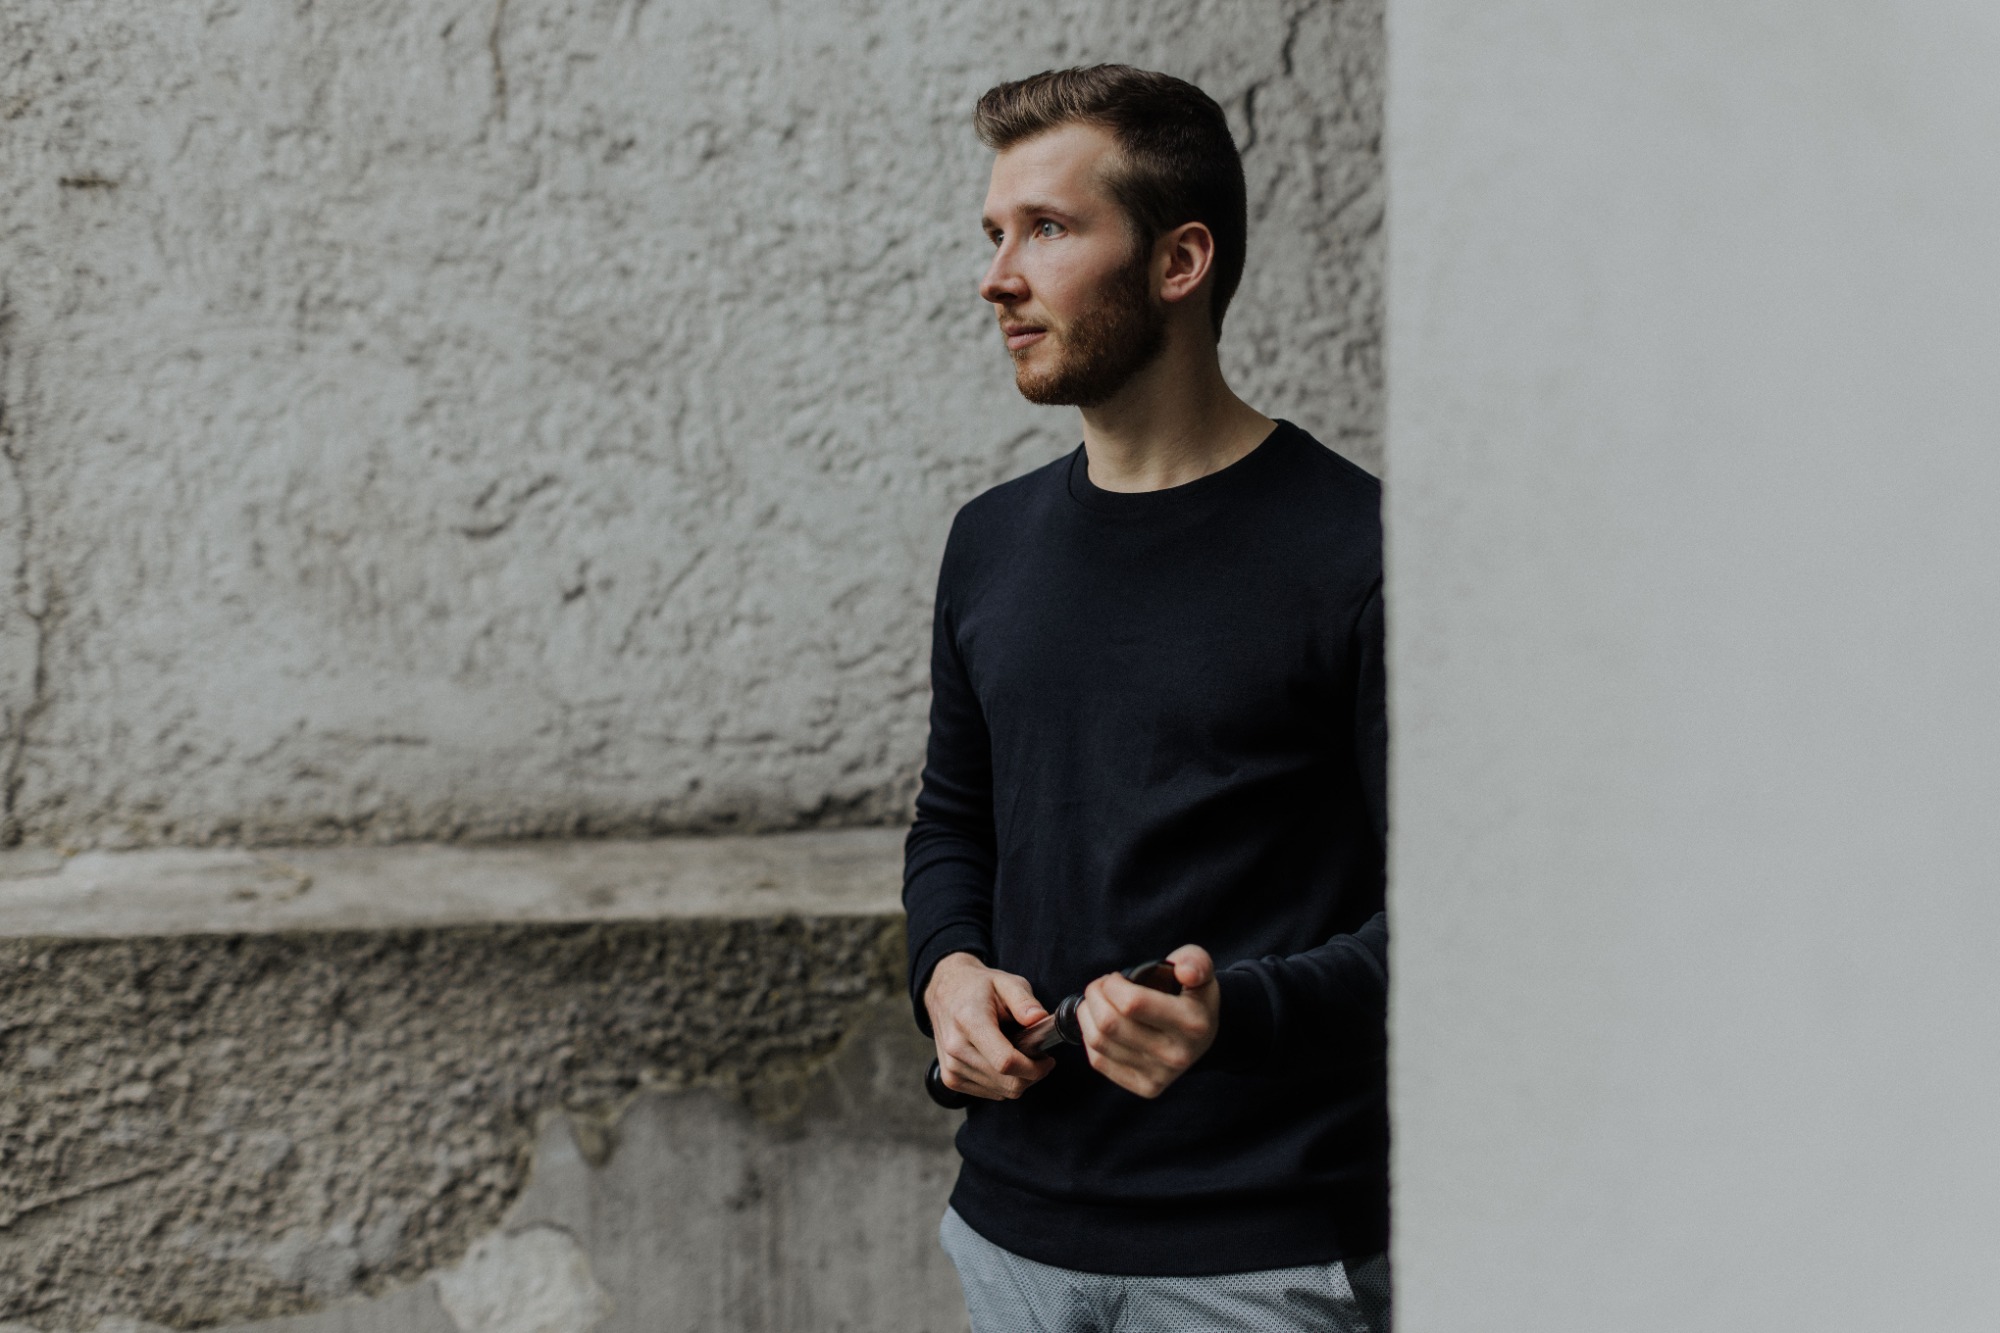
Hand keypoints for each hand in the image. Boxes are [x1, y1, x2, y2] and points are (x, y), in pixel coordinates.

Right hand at [923, 952, 1056, 1100]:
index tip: (1047, 1059)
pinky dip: (1003, 1083)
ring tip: (1018, 1053)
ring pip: (1001, 1092)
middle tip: (1038, 1056)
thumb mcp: (1006, 982)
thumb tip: (1039, 1019)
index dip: (1034, 1068)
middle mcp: (956, 1048)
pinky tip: (1001, 1060)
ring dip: (1018, 1078)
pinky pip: (990, 1093)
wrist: (944, 992)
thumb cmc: (978, 987)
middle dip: (1031, 1075)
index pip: (1005, 1062)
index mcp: (970, 1022)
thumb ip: (1024, 1001)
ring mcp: (951, 1067)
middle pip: (1007, 1082)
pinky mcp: (950, 1079)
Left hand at [1078, 944, 1220, 1098]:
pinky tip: (1100, 1024)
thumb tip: (1184, 971)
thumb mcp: (1201, 970)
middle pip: (1110, 1023)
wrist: (1203, 1036)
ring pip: (1098, 1042)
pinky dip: (1090, 1037)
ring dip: (1087, 1014)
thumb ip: (1195, 962)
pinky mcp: (1145, 1087)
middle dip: (1094, 996)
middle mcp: (1177, 1055)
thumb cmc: (1192, 995)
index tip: (1116, 978)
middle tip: (1101, 987)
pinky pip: (1099, 1061)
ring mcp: (1160, 1075)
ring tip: (1097, 1002)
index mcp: (1192, 1023)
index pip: (1132, 1003)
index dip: (1112, 984)